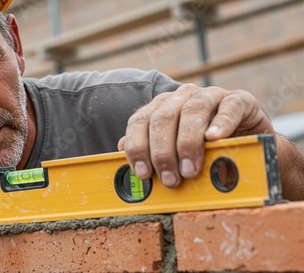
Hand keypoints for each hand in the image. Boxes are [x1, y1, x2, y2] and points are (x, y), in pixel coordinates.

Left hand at [118, 83, 274, 187]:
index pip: (139, 121)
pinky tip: (214, 139)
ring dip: (188, 142)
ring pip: (192, 110)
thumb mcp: (176, 154)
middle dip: (163, 151)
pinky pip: (229, 107)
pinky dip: (221, 123)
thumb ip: (153, 153)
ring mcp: (211, 96)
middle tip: (170, 179)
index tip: (142, 173)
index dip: (138, 147)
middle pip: (163, 117)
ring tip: (190, 169)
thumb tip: (124, 157)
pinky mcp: (239, 100)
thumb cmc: (206, 151)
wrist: (249, 141)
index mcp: (161, 107)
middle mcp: (182, 97)